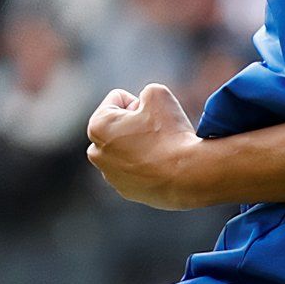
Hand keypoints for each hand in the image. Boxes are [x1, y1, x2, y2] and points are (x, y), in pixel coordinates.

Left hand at [85, 82, 204, 209]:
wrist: (188, 175)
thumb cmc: (170, 133)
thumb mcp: (157, 94)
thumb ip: (144, 92)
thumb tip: (143, 109)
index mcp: (97, 126)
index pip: (118, 99)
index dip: (139, 102)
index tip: (151, 116)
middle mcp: (97, 153)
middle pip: (117, 124)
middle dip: (134, 123)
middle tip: (155, 131)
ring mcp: (111, 176)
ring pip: (126, 148)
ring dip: (140, 144)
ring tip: (160, 150)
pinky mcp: (126, 191)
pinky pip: (135, 169)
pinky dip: (146, 164)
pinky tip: (162, 167)